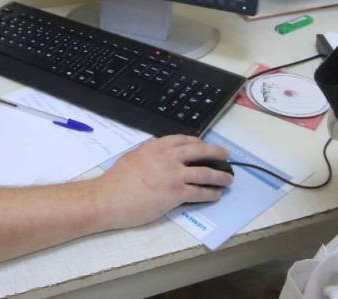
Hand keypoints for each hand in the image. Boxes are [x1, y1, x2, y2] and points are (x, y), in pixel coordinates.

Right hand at [95, 135, 232, 229]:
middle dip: (216, 152)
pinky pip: (200, 192)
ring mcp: (173, 175)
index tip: (204, 144)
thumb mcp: (133, 157)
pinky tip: (216, 194)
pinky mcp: (176, 193)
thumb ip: (149, 154)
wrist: (109, 198)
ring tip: (228, 179)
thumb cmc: (116, 181)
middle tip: (225, 155)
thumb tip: (158, 156)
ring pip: (204, 173)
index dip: (197, 142)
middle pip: (199, 151)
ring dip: (220, 176)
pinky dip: (211, 193)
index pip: (183, 139)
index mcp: (155, 146)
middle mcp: (167, 157)